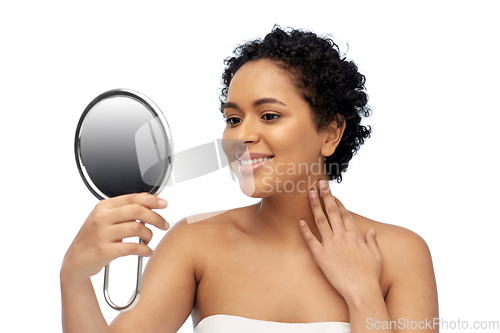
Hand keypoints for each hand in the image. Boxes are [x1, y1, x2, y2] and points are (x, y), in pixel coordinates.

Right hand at [61, 193, 169, 281]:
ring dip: (149, 234)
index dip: (152, 200)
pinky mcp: (104, 251)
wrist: (75, 261)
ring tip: (149, 240)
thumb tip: (148, 199)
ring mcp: (102, 234)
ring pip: (137, 228)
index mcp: (103, 206)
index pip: (132, 198)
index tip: (164, 204)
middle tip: (163, 224)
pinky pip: (132, 247)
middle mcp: (102, 217)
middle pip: (137, 210)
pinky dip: (144, 250)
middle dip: (155, 217)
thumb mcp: (104, 218)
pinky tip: (147, 251)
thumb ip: (124, 208)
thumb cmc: (93, 238)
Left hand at [299, 180, 381, 300]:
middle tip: (320, 183)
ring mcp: (331, 245)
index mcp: (355, 236)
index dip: (338, 203)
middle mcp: (342, 237)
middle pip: (332, 211)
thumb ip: (372, 242)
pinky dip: (305, 230)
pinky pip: (311, 240)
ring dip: (315, 205)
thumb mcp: (376, 256)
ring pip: (320, 221)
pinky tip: (300, 221)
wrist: (361, 291)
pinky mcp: (321, 256)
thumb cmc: (370, 276)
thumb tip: (371, 232)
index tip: (333, 195)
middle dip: (326, 195)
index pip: (344, 214)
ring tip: (309, 193)